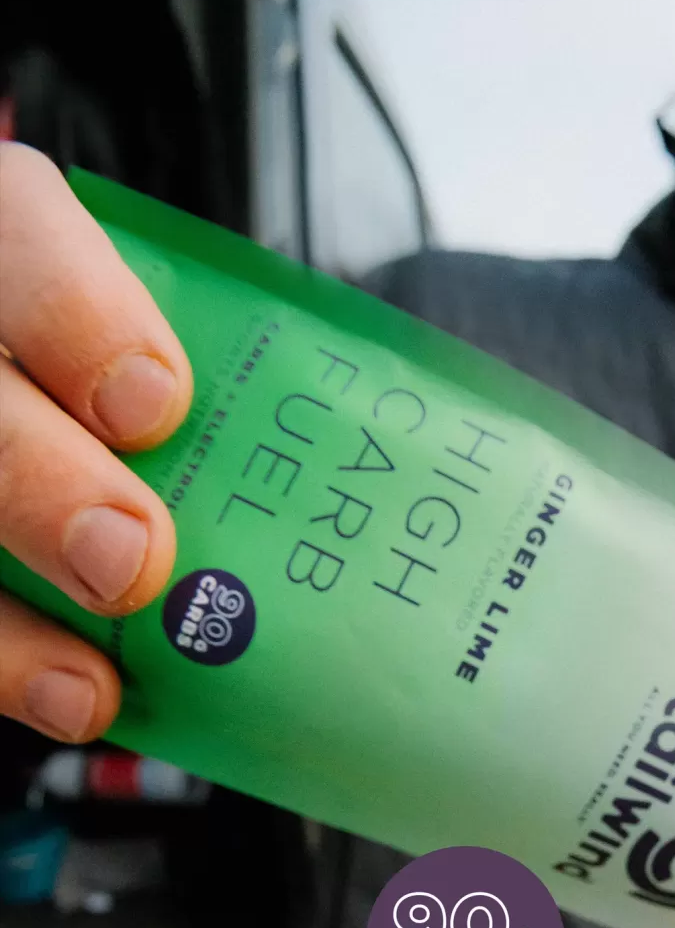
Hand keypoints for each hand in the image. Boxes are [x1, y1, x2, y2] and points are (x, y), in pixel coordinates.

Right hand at [0, 144, 191, 740]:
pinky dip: (9, 660)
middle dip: (41, 484)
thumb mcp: (190, 318)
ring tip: (97, 673)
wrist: (74, 391)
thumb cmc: (146, 367)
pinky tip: (76, 695)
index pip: (20, 232)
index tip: (154, 403)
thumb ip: (238, 366)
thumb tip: (383, 445)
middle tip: (132, 559)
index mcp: (17, 236)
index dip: (75, 316)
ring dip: (13, 612)